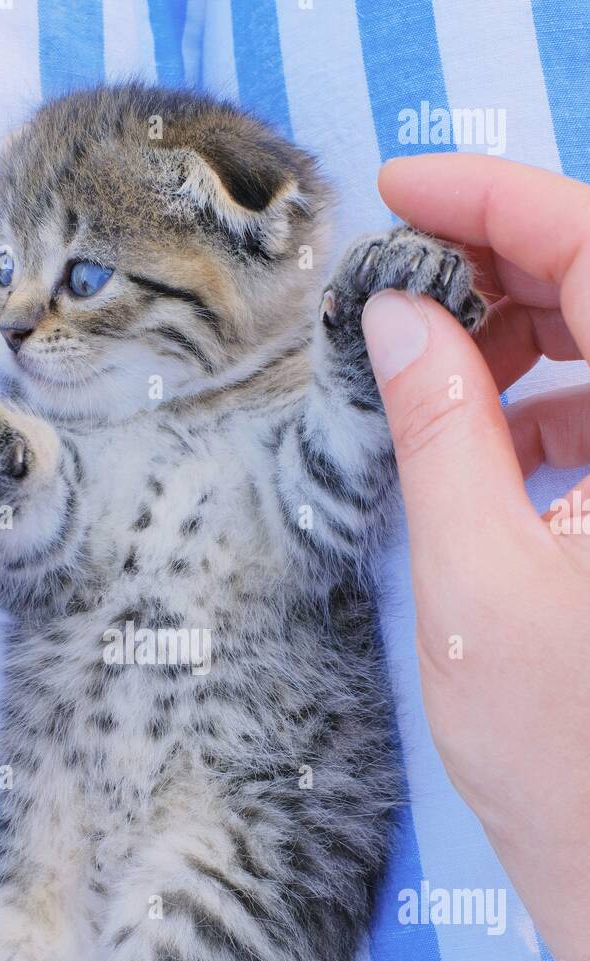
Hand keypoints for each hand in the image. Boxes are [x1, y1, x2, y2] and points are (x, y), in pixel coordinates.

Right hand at [361, 155, 589, 960]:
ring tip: (436, 380)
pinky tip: (493, 450)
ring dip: (530, 339)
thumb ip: (440, 429)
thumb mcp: (474, 583)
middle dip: (504, 271)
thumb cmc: (565, 763)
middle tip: (400, 301)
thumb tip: (396, 318)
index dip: (497, 200)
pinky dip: (558, 407)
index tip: (403, 195)